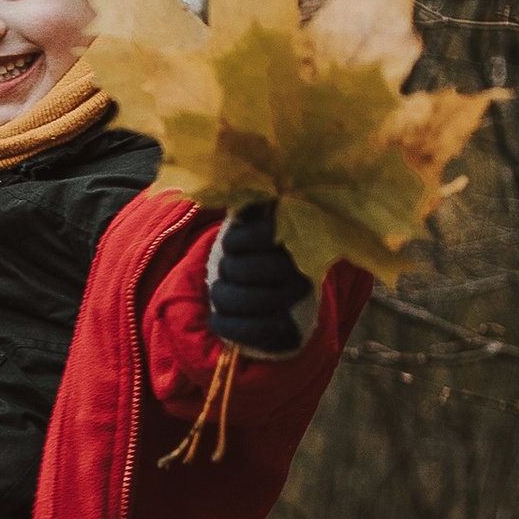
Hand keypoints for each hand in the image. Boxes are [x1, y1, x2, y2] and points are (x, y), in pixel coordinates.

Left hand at [206, 200, 312, 355]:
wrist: (272, 287)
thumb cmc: (256, 248)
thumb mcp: (255, 221)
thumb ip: (250, 205)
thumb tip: (232, 186)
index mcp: (297, 237)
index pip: (267, 233)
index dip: (238, 240)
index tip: (231, 244)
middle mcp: (302, 269)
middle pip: (249, 270)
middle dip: (227, 270)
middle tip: (226, 271)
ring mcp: (296, 301)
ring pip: (250, 301)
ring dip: (222, 296)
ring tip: (220, 291)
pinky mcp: (290, 330)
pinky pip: (258, 332)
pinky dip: (228, 326)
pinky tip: (216, 319)